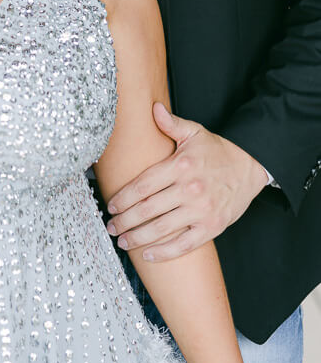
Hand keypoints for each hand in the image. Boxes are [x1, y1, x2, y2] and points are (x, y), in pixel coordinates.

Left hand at [105, 103, 268, 261]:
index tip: (110, 205)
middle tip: (110, 226)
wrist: (251, 166)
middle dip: (124, 220)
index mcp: (180, 166)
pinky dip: (163, 252)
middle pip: (147, 209)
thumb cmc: (217, 151)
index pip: (143, 185)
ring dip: (137, 237)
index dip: (123, 198)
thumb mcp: (195, 132)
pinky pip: (184, 244)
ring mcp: (201, 210)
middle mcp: (189, 189)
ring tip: (122, 240)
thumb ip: (171, 124)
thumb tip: (153, 108)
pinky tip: (147, 254)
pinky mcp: (212, 227)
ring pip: (161, 228)